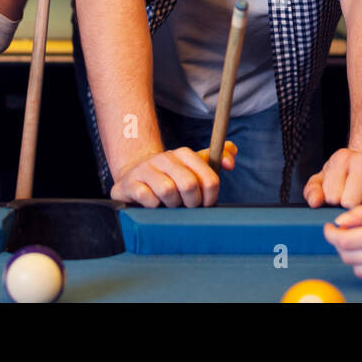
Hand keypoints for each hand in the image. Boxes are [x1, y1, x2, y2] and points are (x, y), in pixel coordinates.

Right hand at [110, 141, 236, 207]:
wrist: (135, 176)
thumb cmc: (171, 176)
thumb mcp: (195, 166)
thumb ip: (217, 158)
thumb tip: (231, 161)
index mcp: (184, 154)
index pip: (210, 179)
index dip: (210, 198)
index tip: (205, 204)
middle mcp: (165, 158)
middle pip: (189, 185)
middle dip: (191, 203)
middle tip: (186, 206)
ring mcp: (146, 169)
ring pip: (168, 191)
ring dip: (171, 205)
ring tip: (169, 204)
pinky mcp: (130, 183)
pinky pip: (147, 199)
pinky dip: (153, 206)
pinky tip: (152, 204)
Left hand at [303, 147, 361, 207]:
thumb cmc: (349, 173)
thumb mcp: (326, 178)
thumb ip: (314, 190)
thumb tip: (315, 202)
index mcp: (342, 158)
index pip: (332, 197)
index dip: (335, 203)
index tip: (339, 196)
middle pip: (352, 202)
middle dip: (352, 208)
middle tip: (356, 200)